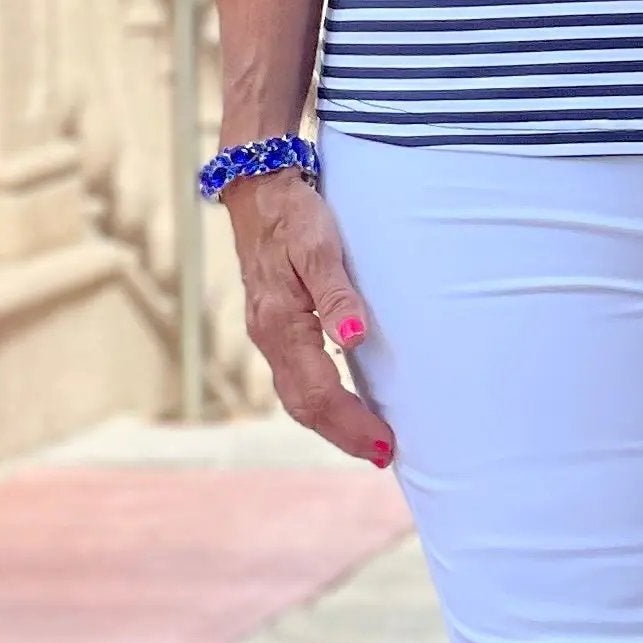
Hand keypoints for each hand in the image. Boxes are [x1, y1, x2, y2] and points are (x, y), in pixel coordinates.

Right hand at [216, 172, 394, 468]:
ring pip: (296, 395)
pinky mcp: (275, 325)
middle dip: (344, 434)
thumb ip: (337, 294)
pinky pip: (295, 377)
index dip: (351, 424)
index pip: (317, 393)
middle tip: (384, 455)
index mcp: (281, 325)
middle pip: (304, 405)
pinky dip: (320, 399)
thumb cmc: (293, 214)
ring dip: (332, 422)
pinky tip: (344, 402)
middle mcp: (269, 337)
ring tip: (368, 440)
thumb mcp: (319, 246)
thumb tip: (354, 340)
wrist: (257, 188)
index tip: (385, 445)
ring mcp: (268, 333)